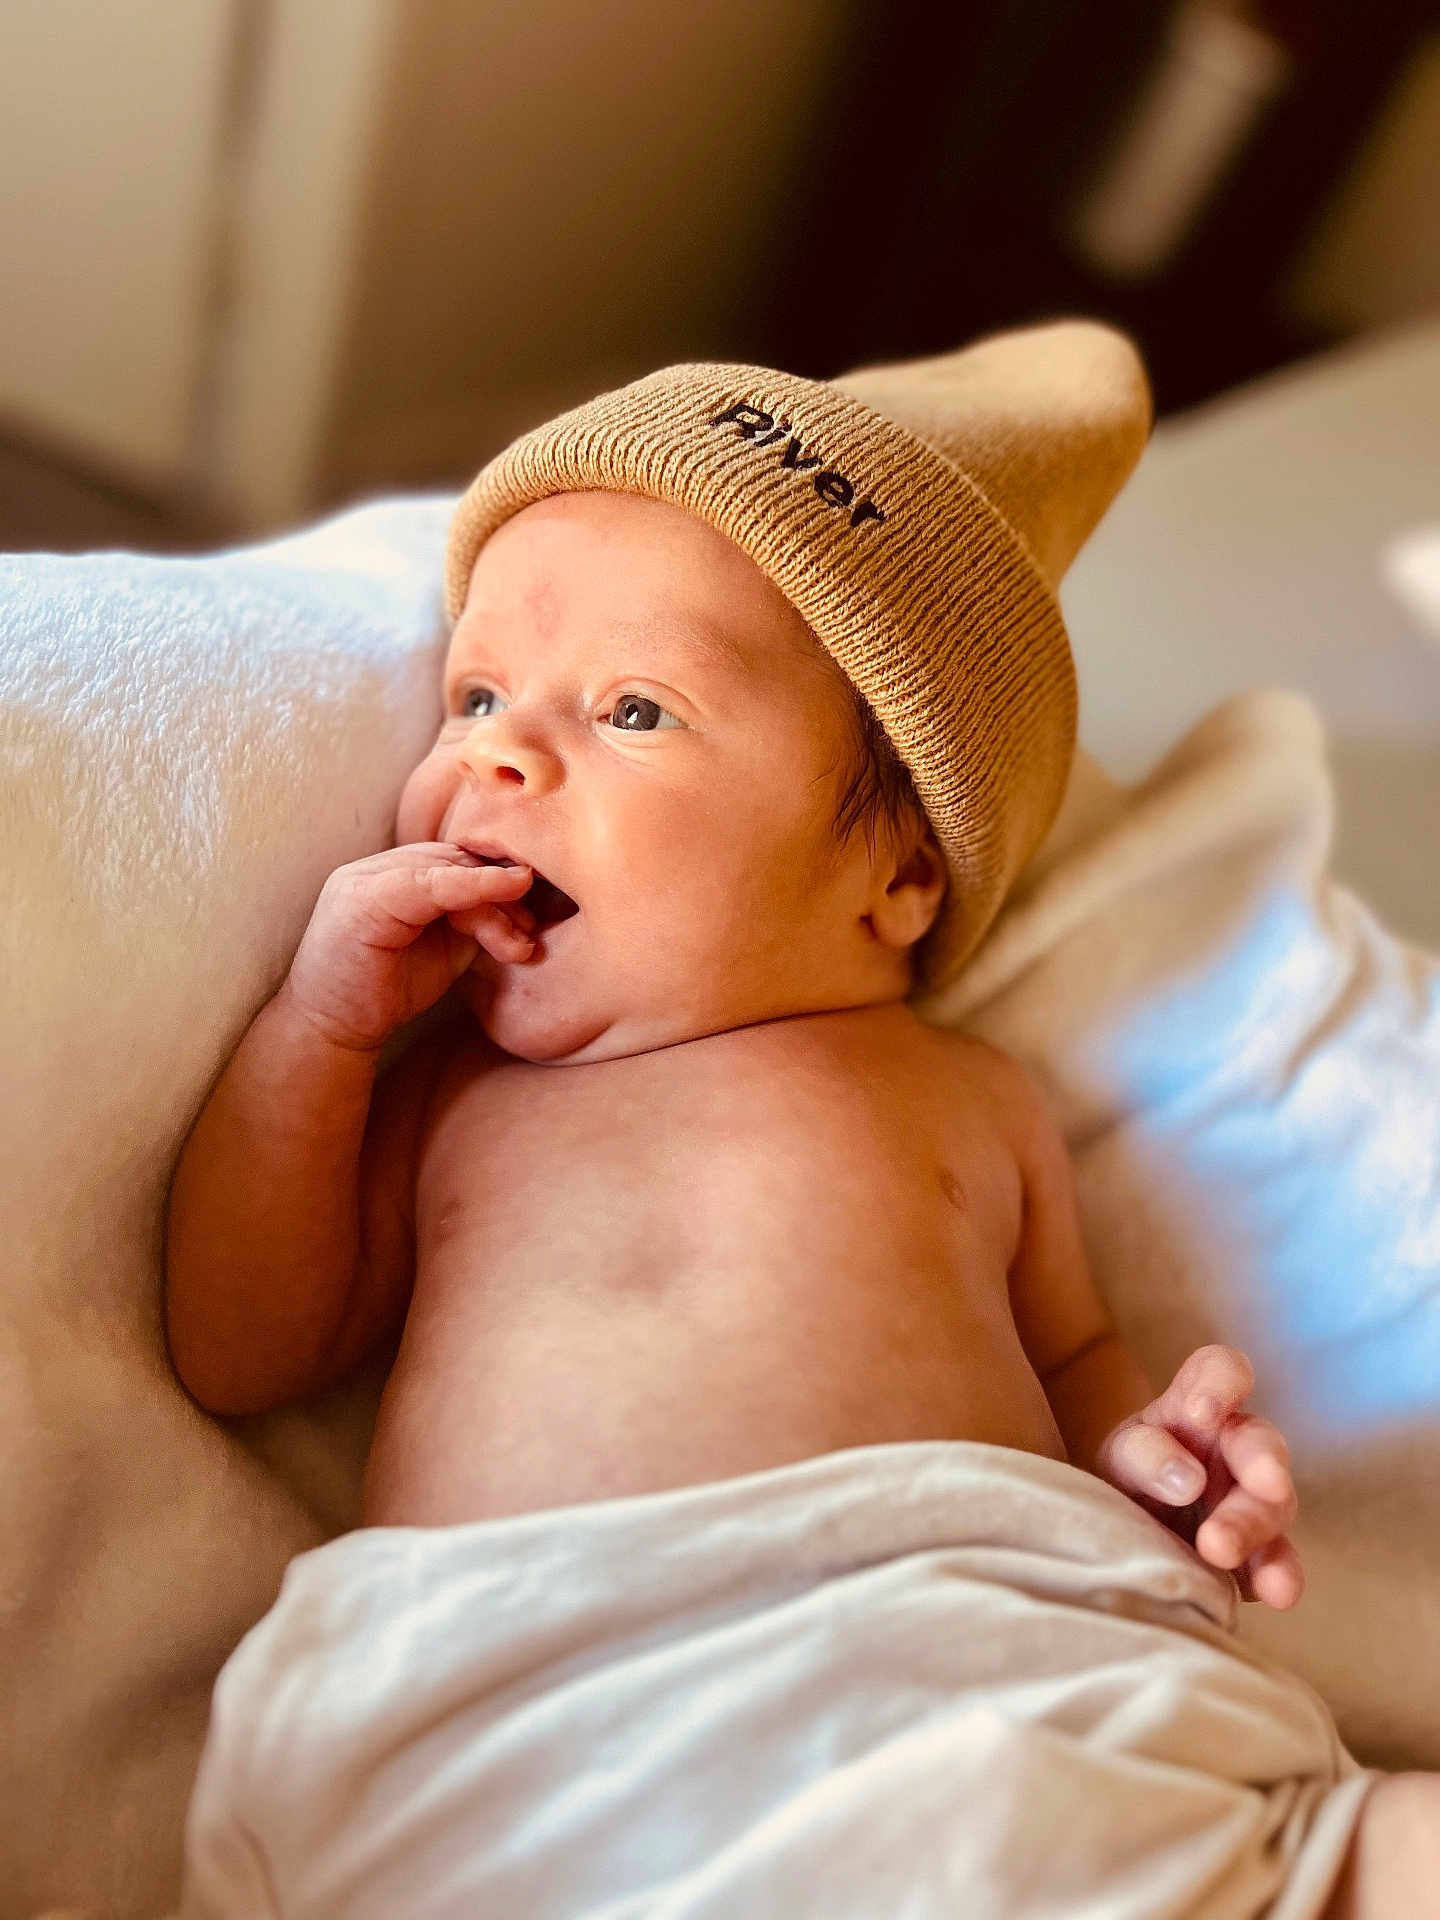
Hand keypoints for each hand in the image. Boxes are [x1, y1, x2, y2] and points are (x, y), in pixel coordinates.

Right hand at [284, 843, 537, 1050]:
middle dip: (502, 894)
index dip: (498, 880)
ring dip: (493, 905)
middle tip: (530, 933)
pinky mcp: (362, 899)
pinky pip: (427, 883)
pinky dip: (472, 889)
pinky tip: (504, 904)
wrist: (332, 1029)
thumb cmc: (386, 992)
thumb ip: (472, 917)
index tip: (532, 914)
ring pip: (448, 868)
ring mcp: (365, 879)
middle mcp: (377, 868)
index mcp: (394, 874)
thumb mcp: (444, 948)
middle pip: (457, 859)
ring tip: (518, 946)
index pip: (456, 859)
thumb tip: (522, 896)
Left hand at [1096, 1344, 1303, 1608]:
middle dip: (1262, 1461)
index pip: (1222, 1371)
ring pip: (1272, 1505)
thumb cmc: (1128, 1481)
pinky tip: (1278, 1591)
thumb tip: (1187, 1480)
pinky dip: (1280, 1575)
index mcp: (1198, 1410)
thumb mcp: (1120, 1458)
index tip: (1201, 1413)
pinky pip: (1279, 1562)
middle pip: (1259, 1443)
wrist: (1124, 1543)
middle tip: (1261, 1483)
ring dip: (1251, 1525)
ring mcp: (1252, 1502)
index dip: (1221, 1382)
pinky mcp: (1258, 1556)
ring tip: (1218, 1550)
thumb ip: (1142, 1455)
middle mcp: (1234, 1450)